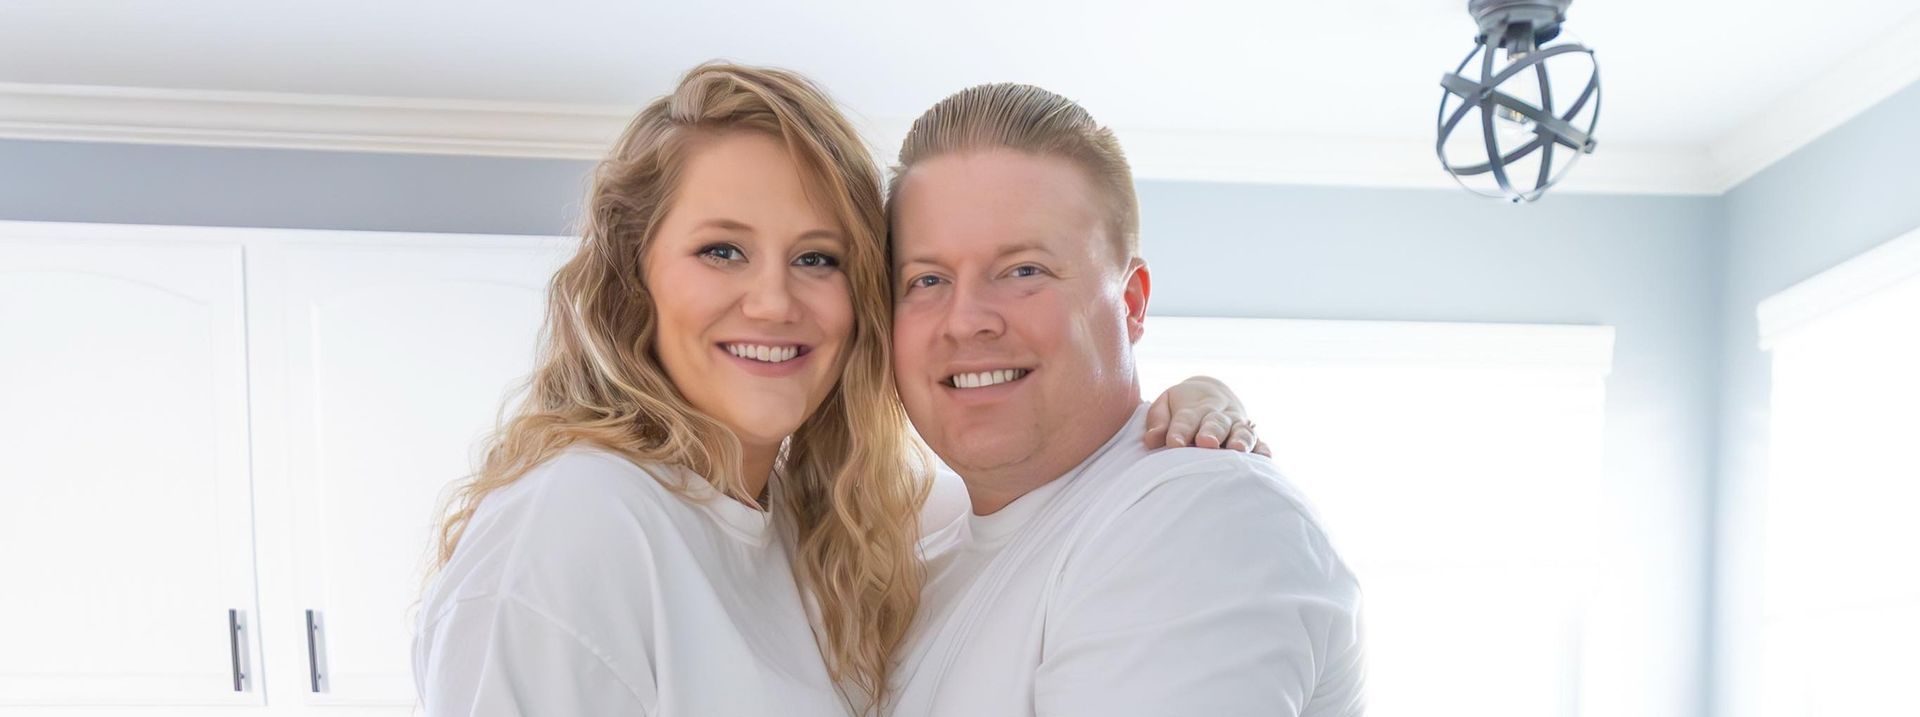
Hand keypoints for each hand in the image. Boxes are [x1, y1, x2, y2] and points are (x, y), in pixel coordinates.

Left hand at [1143, 376, 1270, 455]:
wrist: (1210, 394)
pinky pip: (1260, 443)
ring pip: (1241, 431)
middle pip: (1216, 423)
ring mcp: (1237, 426)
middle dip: (1212, 432)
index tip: (1174, 443)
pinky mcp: (1251, 437)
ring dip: (1240, 440)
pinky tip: (1264, 459)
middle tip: (1205, 442)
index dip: (1181, 430)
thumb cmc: (1181, 407)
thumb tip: (1152, 439)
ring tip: (1237, 451)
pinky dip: (1263, 450)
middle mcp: (1218, 416)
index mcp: (1195, 408)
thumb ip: (1158, 422)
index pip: (1187, 418)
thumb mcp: (1165, 406)